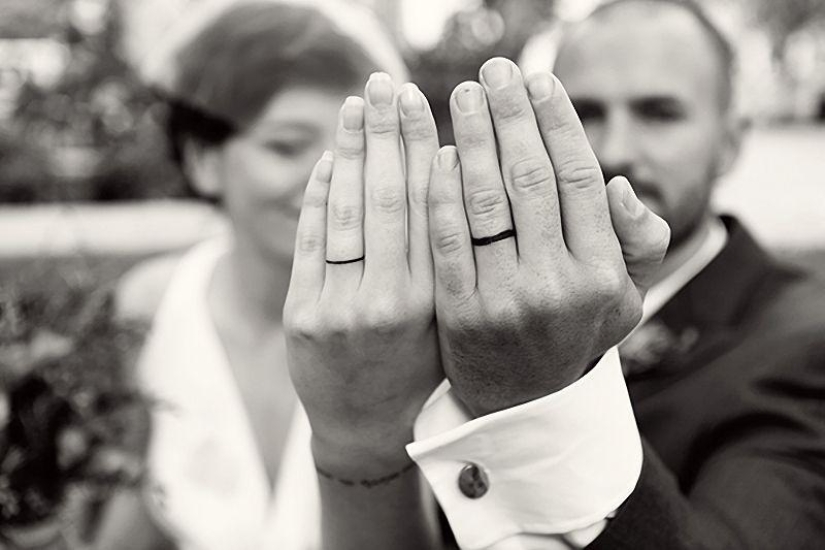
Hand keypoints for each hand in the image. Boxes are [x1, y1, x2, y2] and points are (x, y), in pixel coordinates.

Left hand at [284, 74, 441, 475]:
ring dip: (352, 152)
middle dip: (387, 134)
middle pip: (388, 199)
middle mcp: (389, 303)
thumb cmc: (421, 370)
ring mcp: (339, 309)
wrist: (367, 431)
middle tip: (387, 84)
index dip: (424, 149)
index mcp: (435, 302)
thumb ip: (449, 255)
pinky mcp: (302, 315)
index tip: (423, 103)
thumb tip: (447, 172)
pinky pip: (310, 241)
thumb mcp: (449, 318)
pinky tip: (331, 158)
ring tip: (358, 105)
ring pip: (347, 213)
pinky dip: (318, 195)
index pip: (431, 208)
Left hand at [428, 58, 668, 415]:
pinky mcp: (458, 312)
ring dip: (473, 138)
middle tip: (495, 72)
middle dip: (511, 115)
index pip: (580, 178)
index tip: (539, 81)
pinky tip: (439, 152)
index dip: (557, 123)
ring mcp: (505, 300)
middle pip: (530, 178)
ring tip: (462, 96)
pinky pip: (448, 237)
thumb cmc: (573, 335)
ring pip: (485, 200)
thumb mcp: (625, 299)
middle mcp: (557, 285)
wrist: (521, 400)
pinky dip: (441, 189)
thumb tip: (616, 182)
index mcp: (603, 274)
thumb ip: (637, 242)